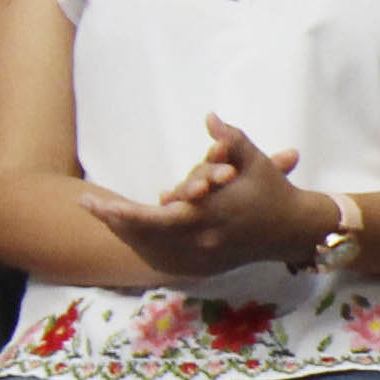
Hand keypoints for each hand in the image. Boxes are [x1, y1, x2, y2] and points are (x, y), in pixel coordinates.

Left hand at [82, 115, 320, 279]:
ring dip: (125, 231)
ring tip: (103, 213)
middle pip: (141, 234)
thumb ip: (232, 139)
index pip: (151, 217)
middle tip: (87, 204)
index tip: (92, 201)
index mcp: (208, 214)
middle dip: (112, 219)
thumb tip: (210, 117)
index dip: (118, 212)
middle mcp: (199, 239)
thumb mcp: (255, 161)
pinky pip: (163, 256)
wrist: (292, 230)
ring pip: (149, 247)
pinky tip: (129, 231)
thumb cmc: (272, 191)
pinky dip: (144, 243)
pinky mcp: (203, 263)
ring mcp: (200, 255)